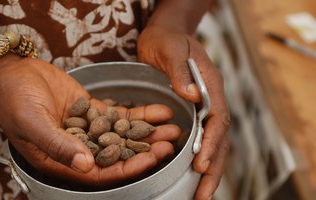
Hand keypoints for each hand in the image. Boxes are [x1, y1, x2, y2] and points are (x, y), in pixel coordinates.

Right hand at [0, 55, 179, 184]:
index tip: (152, 158)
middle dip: (146, 150)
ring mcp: (89, 129)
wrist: (13, 73)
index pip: (102, 172)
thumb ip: (59, 145)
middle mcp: (79, 149)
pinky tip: (160, 110)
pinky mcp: (94, 111)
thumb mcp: (33, 123)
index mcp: (63, 161)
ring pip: (124, 135)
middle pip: (119, 154)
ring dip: (148, 133)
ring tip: (172, 127)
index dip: (128, 167)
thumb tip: (87, 166)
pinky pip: (120, 115)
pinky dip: (140, 114)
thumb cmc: (14, 100)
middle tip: (170, 142)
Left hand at [138, 26, 229, 199]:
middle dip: (213, 167)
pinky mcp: (192, 113)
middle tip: (203, 195)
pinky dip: (198, 159)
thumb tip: (192, 96)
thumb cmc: (166, 40)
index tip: (200, 165)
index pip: (216, 118)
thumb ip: (179, 71)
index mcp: (210, 85)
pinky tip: (192, 177)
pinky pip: (199, 139)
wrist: (164, 34)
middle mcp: (210, 99)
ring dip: (208, 170)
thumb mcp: (169, 49)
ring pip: (212, 143)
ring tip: (201, 196)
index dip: (210, 143)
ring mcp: (203, 107)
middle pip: (219, 138)